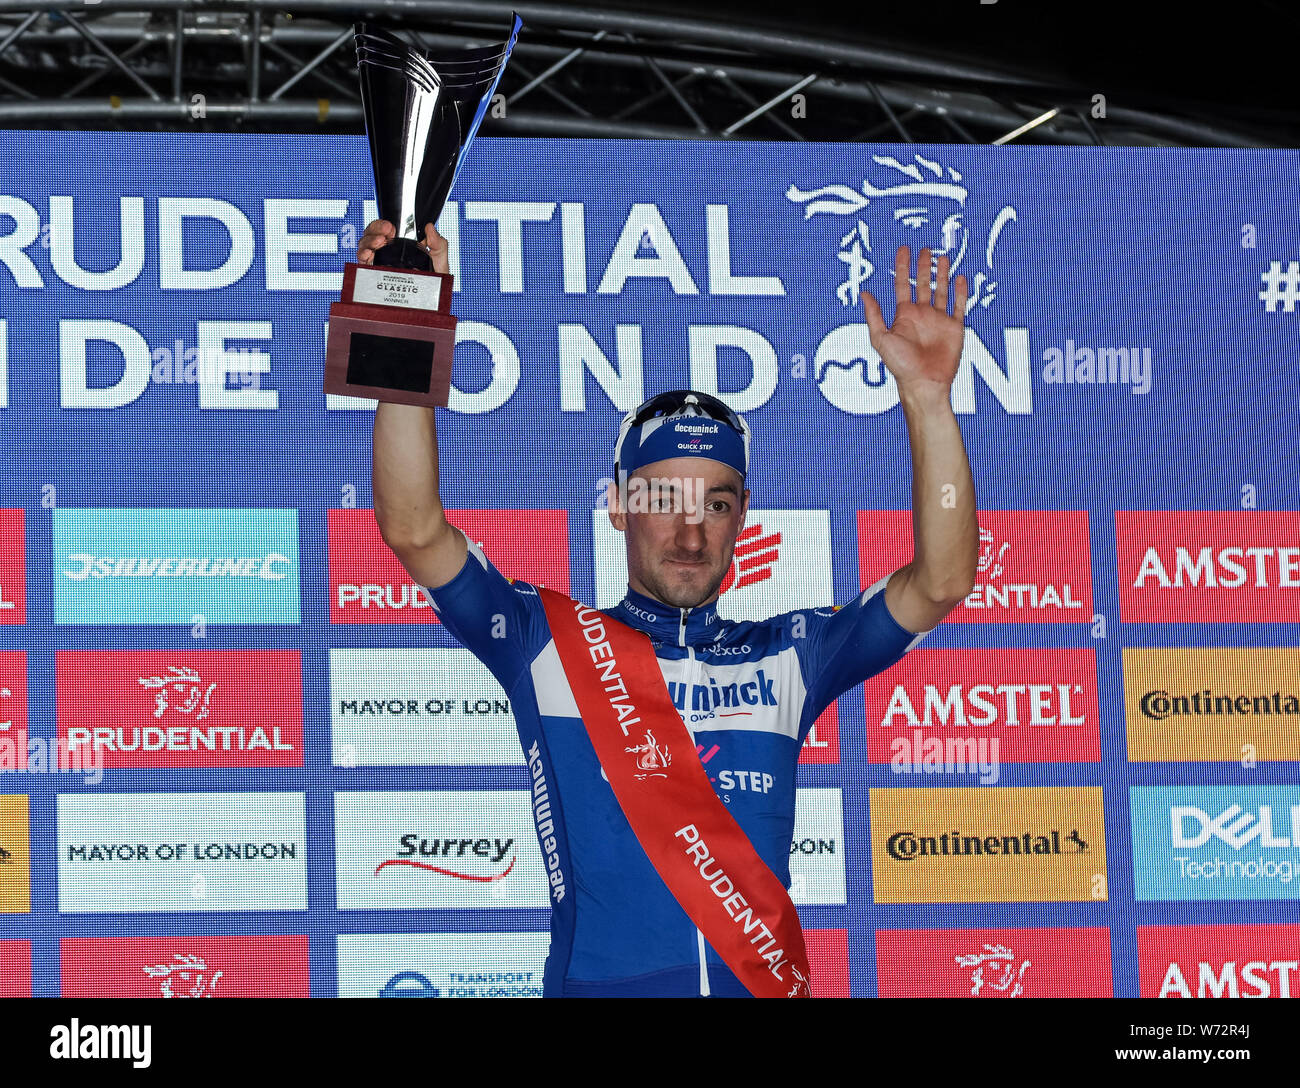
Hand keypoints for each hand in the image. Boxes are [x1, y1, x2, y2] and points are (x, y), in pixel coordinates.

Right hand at [356, 219, 449, 274]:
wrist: (431, 301)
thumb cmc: (434, 281)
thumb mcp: (439, 260)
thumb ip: (438, 243)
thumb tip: (430, 228)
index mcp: (401, 245)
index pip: (386, 229)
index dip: (384, 225)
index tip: (391, 227)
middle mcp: (387, 253)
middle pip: (372, 235)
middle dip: (375, 230)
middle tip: (385, 233)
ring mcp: (379, 263)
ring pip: (365, 246)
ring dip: (368, 241)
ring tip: (379, 242)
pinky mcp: (374, 275)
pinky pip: (362, 263)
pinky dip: (362, 255)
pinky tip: (368, 254)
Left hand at [860, 246, 967, 397]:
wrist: (924, 383)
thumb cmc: (900, 365)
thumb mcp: (881, 338)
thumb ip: (874, 315)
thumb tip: (864, 294)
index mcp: (904, 316)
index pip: (903, 284)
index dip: (902, 266)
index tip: (903, 250)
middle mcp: (921, 315)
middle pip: (923, 284)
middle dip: (923, 267)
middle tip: (924, 250)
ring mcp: (938, 320)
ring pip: (942, 291)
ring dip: (942, 274)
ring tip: (943, 258)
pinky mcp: (954, 328)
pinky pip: (959, 306)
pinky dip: (961, 292)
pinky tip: (960, 278)